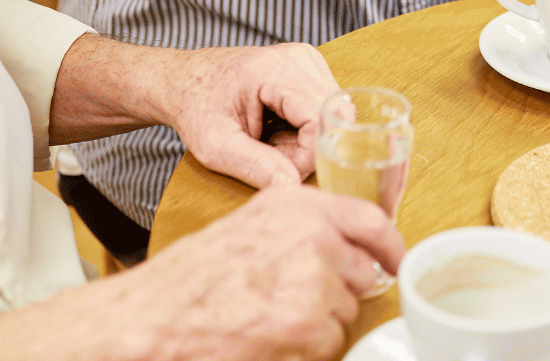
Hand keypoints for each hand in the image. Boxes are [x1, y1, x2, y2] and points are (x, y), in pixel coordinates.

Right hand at [0, 185, 402, 360]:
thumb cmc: (192, 278)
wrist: (154, 316)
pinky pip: (330, 344)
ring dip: (319, 324)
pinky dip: (305, 349)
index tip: (396, 263)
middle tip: (290, 302)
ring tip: (270, 318)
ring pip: (347, 312)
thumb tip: (351, 251)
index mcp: (296, 204)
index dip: (390, 246)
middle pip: (360, 273)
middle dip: (337, 294)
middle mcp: (311, 233)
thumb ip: (303, 230)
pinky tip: (267, 337)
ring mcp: (312, 277)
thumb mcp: (252, 229)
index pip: (371, 219)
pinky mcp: (306, 322)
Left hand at [156, 43, 340, 186]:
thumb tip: (291, 185)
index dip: (309, 153)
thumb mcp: (214, 146)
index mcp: (272, 70)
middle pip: (334, 115)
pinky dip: (308, 129)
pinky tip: (280, 129)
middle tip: (273, 155)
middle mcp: (298, 58)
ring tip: (272, 141)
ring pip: (334, 114)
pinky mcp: (308, 68)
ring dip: (309, 140)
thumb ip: (253, 165)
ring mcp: (306, 59)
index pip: (320, 116)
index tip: (281, 168)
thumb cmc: (195, 108)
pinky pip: (327, 108)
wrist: (185, 79)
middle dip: (310, 149)